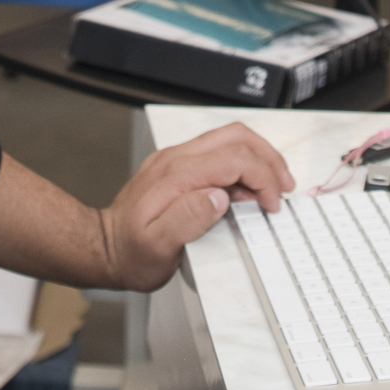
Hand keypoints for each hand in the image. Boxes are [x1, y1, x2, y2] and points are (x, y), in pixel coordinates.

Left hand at [98, 122, 293, 291]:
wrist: (104, 247)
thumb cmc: (131, 252)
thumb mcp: (158, 247)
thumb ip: (188, 219)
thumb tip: (219, 197)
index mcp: (177, 175)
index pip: (234, 159)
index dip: (262, 178)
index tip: (272, 204)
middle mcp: (177, 159)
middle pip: (236, 137)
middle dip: (268, 158)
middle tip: (285, 185)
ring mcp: (176, 159)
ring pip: (228, 139)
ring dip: (257, 157)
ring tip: (274, 184)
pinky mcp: (177, 167)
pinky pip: (216, 152)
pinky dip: (241, 165)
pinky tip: (247, 189)